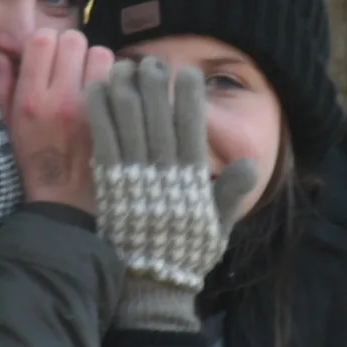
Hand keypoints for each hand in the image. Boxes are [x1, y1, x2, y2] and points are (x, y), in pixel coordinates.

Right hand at [0, 29, 113, 213]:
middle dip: (70, 48)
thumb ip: (3, 83)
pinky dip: (115, 78)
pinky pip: (121, 77)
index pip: (42, 39)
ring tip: (89, 78)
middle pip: (74, 39)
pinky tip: (107, 93)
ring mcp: (95, 109)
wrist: (65, 202)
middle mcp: (63, 100)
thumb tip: (6, 47)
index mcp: (32, 100)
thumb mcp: (6, 124)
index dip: (45, 42)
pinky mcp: (117, 117)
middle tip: (69, 66)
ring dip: (95, 60)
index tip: (46, 56)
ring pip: (102, 53)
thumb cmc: (31, 161)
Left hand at [86, 56, 257, 289]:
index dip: (189, 96)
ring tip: (122, 66)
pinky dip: (99, 111)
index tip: (185, 73)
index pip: (192, 126)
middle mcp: (164, 171)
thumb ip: (230, 193)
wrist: (149, 285)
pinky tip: (95, 88)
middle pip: (158, 114)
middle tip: (150, 62)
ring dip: (125, 89)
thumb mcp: (216, 226)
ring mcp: (134, 175)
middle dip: (154, 83)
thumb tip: (251, 163)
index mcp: (192, 178)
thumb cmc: (184, 254)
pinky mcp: (108, 182)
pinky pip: (103, 138)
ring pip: (130, 120)